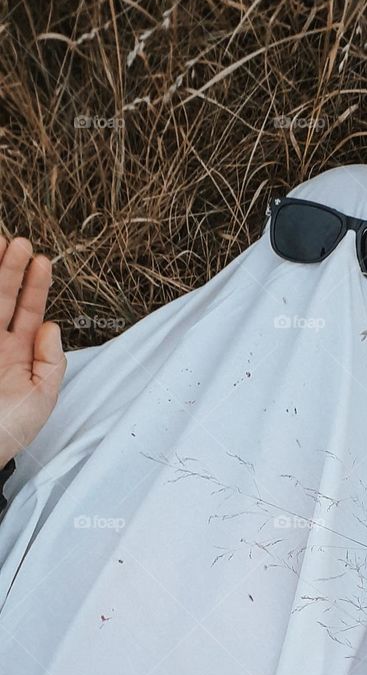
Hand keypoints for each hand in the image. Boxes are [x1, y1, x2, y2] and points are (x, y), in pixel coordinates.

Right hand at [0, 235, 65, 467]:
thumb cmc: (6, 432)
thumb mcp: (40, 400)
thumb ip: (51, 362)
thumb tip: (53, 327)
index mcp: (17, 356)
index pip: (28, 311)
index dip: (35, 285)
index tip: (41, 260)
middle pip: (0, 296)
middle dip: (9, 268)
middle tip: (17, 241)